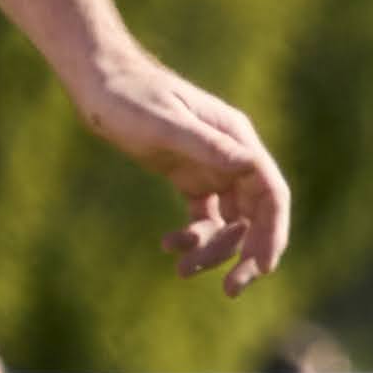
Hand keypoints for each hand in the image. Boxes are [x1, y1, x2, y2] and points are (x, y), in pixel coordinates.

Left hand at [65, 44, 293, 293]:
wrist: (100, 82)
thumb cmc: (130, 96)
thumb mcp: (165, 122)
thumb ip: (207, 145)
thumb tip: (250, 165)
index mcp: (237, 139)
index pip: (270, 193)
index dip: (273, 232)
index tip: (263, 267)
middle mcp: (232, 156)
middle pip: (256, 214)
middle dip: (246, 253)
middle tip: (230, 289)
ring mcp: (212, 168)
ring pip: (229, 222)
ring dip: (213, 250)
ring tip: (181, 270)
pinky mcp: (189, 177)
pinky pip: (204, 217)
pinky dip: (192, 237)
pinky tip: (168, 245)